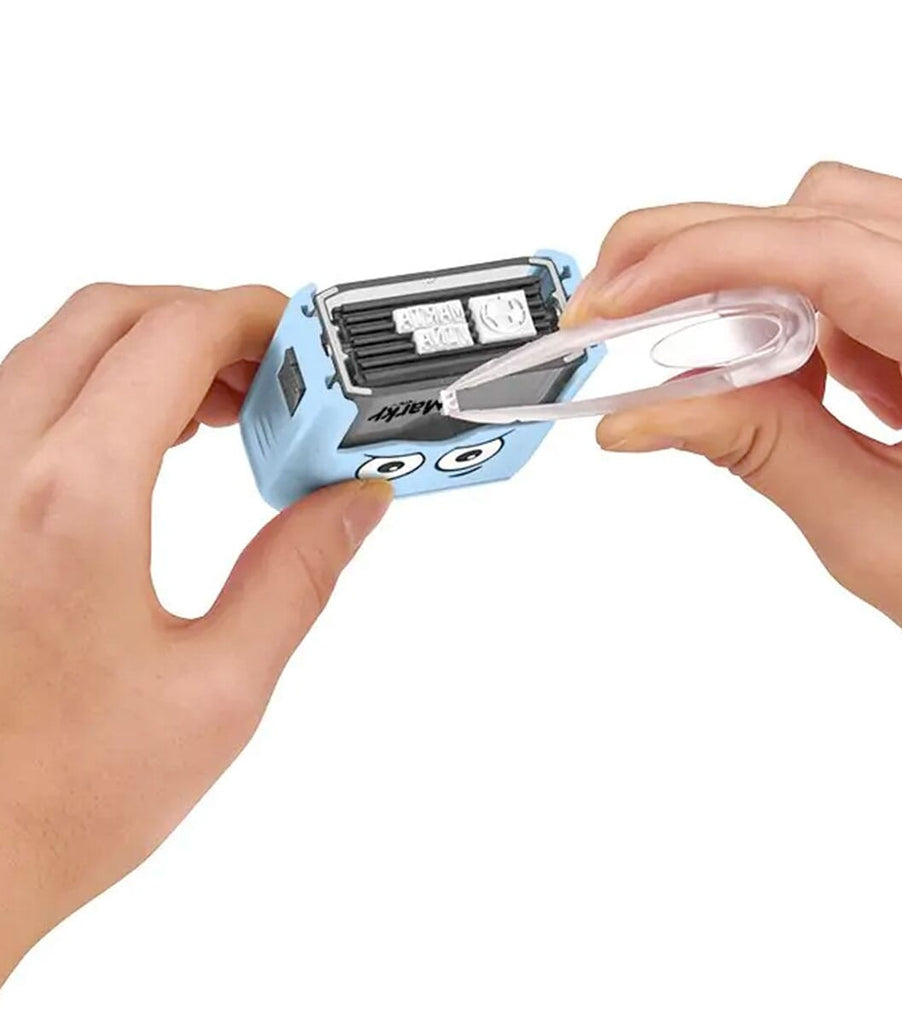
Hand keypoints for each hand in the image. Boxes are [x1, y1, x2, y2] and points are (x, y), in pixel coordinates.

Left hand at [0, 285, 391, 981]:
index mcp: (75, 502)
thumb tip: (353, 505)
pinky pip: (29, 397)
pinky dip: (103, 389)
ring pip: (61, 348)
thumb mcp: (221, 686)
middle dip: (206, 321)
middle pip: (112, 315)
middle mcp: (0, 469)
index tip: (308, 343)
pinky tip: (153, 445)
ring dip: (154, 352)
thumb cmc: (63, 795)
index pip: (175, 336)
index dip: (255, 317)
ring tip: (228, 412)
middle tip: (276, 372)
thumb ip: (299, 574)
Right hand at [564, 162, 901, 695]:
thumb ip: (757, 453)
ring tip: (766, 395)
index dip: (693, 263)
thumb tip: (648, 414)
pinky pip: (885, 260)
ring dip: (770, 299)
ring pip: (847, 227)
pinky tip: (843, 394)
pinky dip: (825, 314)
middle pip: (821, 212)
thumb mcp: (879, 539)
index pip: (819, 251)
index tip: (610, 304)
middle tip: (624, 323)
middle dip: (703, 262)